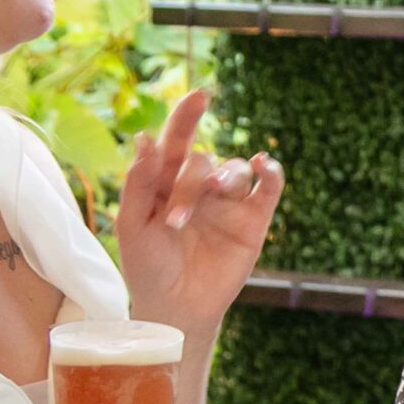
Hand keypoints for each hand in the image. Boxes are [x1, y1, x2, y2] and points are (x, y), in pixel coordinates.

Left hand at [116, 88, 283, 340]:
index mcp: (166, 182)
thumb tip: (146, 138)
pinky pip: (268, 187)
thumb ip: (138, 183)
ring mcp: (228, 202)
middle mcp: (199, 186)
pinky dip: (271, 172)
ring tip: (214, 193)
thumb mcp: (132, 225)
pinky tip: (263, 165)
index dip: (187, 116)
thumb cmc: (147, 267)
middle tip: (176, 220)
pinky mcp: (253, 220)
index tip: (199, 95)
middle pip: (200, 160)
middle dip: (187, 184)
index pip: (177, 140)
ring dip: (224, 176)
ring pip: (233, 168)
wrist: (176, 308)